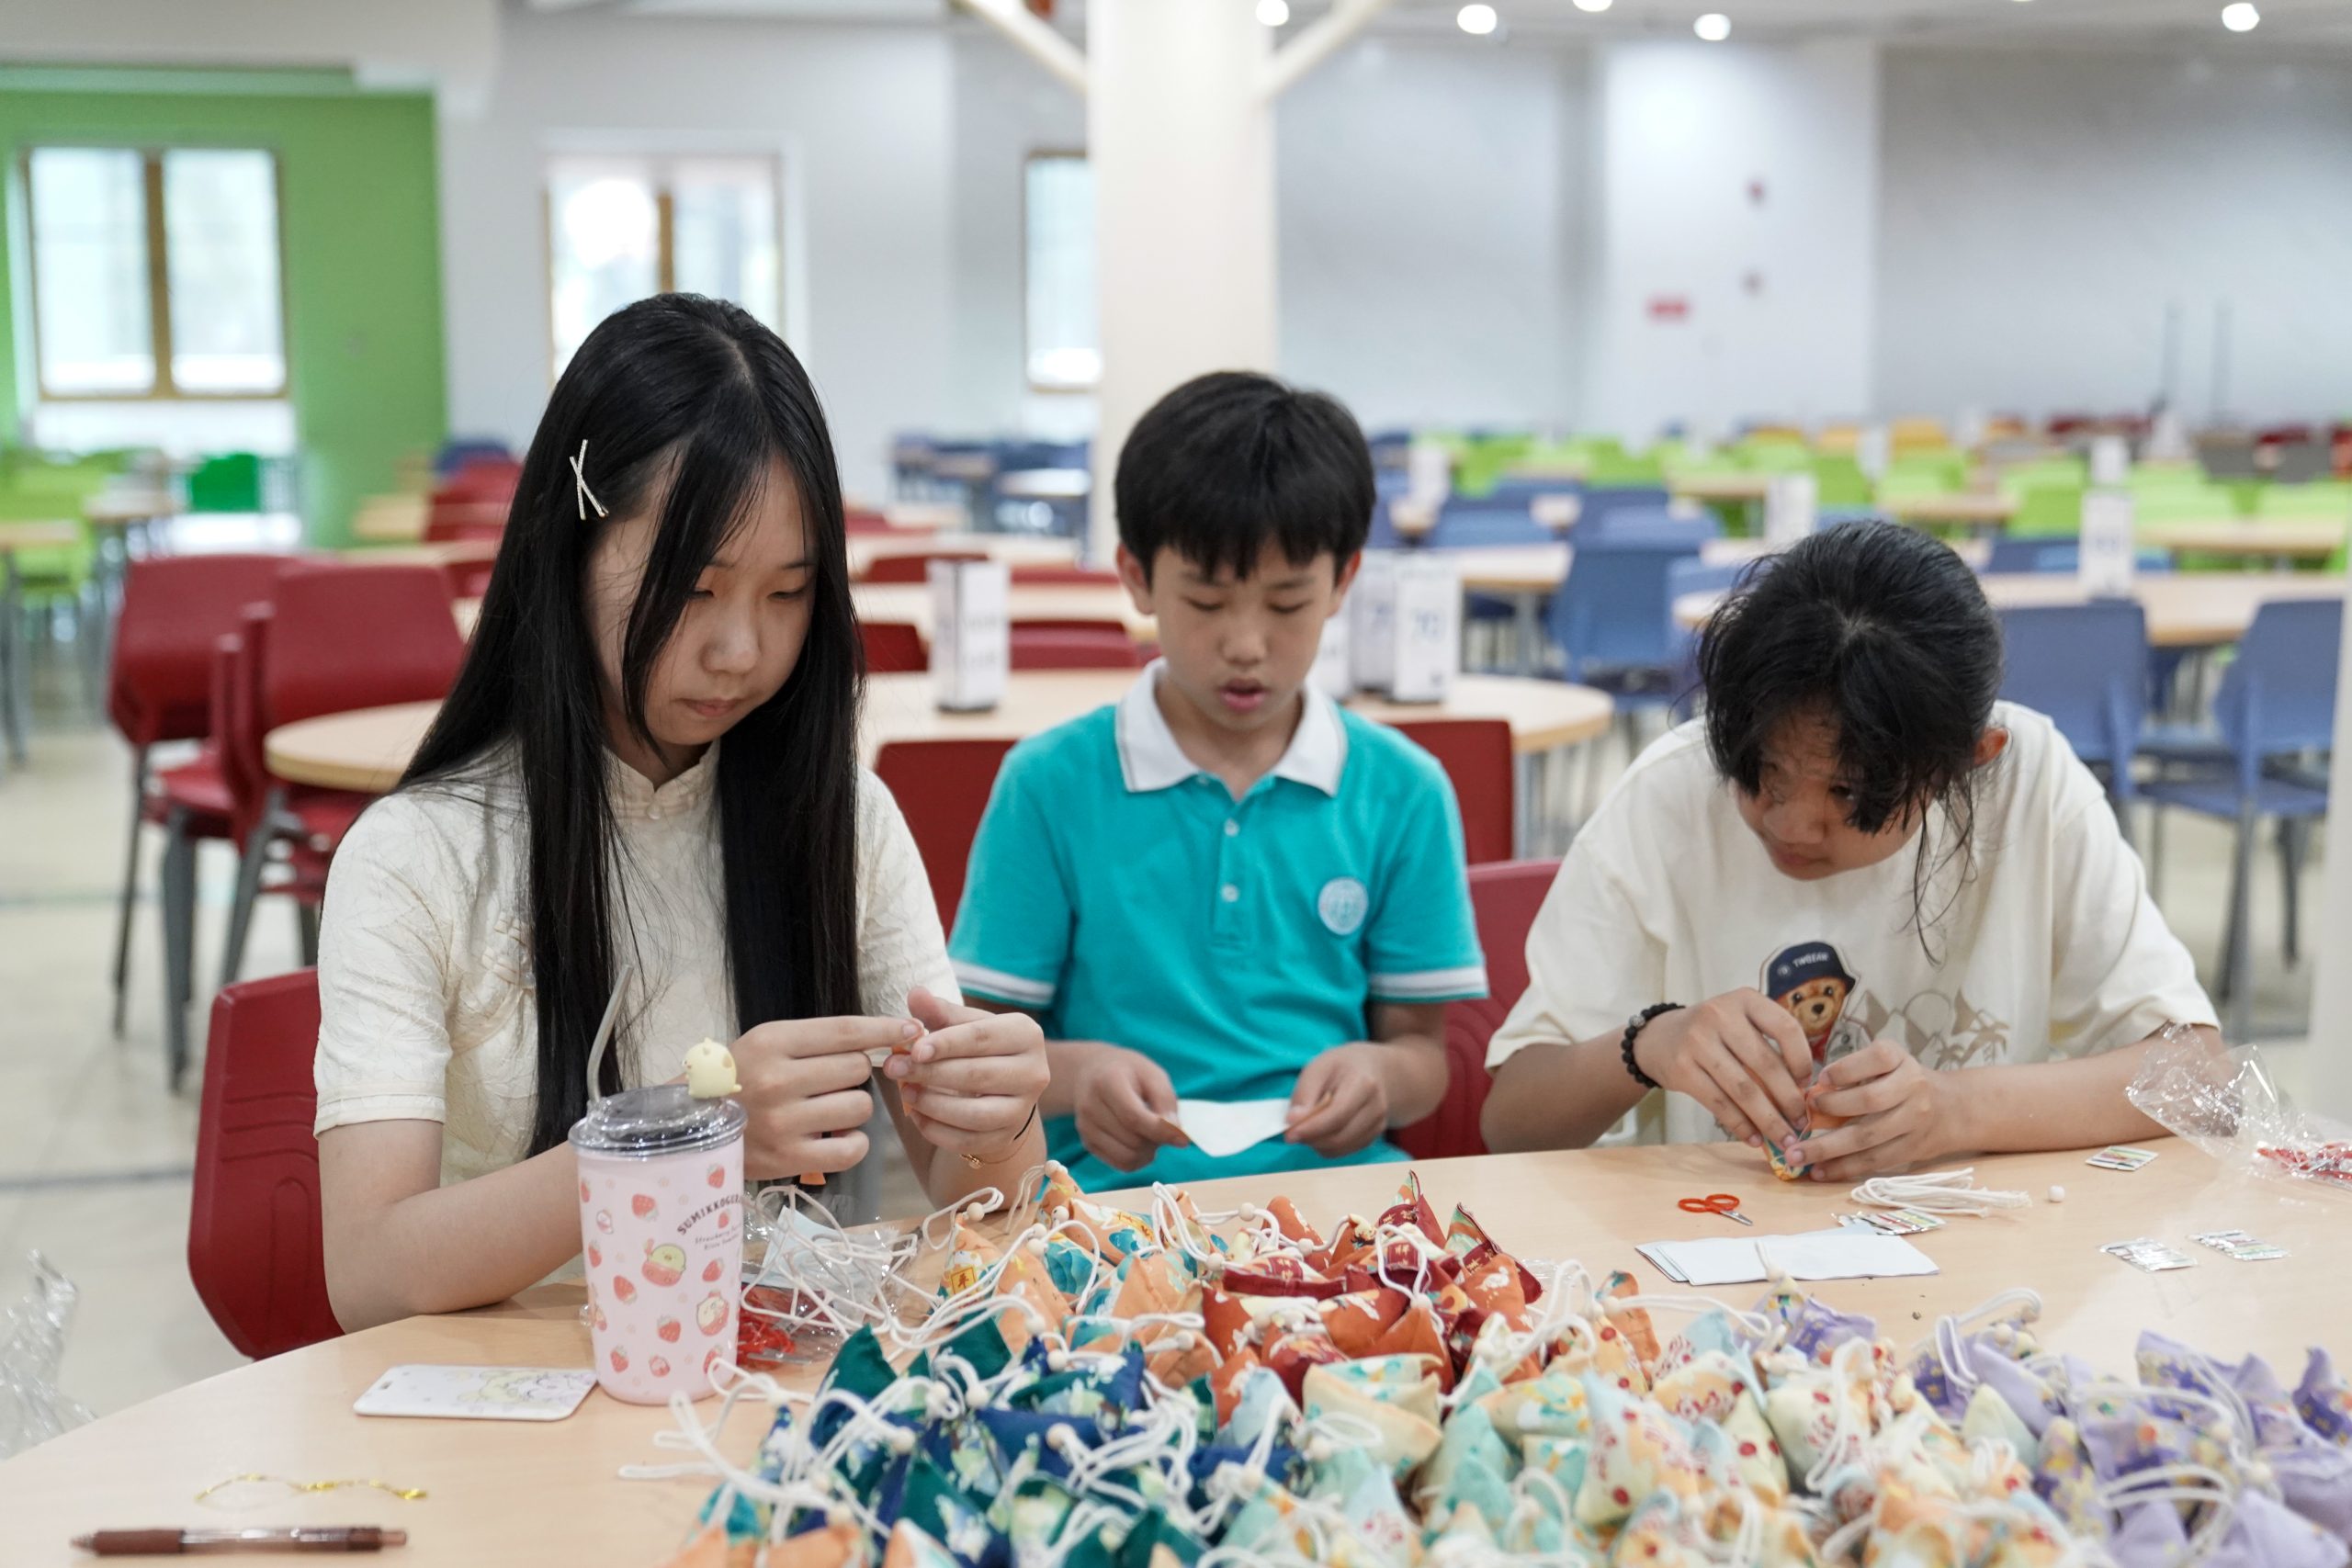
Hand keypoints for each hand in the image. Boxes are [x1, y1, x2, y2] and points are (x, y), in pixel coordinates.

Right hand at [730, 1015, 914, 1181]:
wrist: (691, 1126)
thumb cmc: (739, 1078)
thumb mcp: (768, 1044)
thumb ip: (817, 1040)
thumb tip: (884, 1037)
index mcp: (772, 1042)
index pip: (845, 1031)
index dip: (884, 1029)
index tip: (911, 1029)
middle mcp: (778, 1080)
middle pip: (857, 1068)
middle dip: (855, 1073)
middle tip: (832, 1082)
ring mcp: (784, 1122)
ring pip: (860, 1106)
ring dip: (854, 1107)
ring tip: (828, 1110)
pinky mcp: (788, 1158)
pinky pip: (852, 1148)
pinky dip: (854, 1143)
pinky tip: (839, 1138)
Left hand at [883, 988, 1049, 1160]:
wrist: (1001, 1090)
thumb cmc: (978, 1049)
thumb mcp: (963, 1025)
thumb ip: (939, 1011)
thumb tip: (916, 993)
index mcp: (1025, 1034)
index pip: (982, 1037)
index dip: (946, 1043)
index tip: (913, 1049)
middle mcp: (1034, 1072)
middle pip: (977, 1075)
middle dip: (930, 1073)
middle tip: (893, 1068)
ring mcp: (1023, 1109)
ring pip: (974, 1114)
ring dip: (932, 1104)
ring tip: (904, 1091)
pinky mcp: (1006, 1136)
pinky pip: (967, 1140)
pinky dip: (936, 1130)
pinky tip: (916, 1114)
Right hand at [1061, 1042, 1183, 1172]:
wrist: (1092, 1072)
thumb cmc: (1128, 1072)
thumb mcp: (1152, 1074)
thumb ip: (1166, 1102)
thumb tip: (1177, 1136)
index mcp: (1106, 1082)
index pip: (1133, 1117)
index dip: (1160, 1131)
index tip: (1183, 1138)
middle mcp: (1090, 1107)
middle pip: (1133, 1140)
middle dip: (1156, 1139)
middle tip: (1163, 1126)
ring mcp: (1086, 1128)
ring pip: (1128, 1157)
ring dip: (1148, 1151)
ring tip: (1151, 1134)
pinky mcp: (1088, 1144)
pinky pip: (1121, 1165)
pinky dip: (1138, 1159)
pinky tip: (1141, 1142)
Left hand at [1283, 1044, 1389, 1157]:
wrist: (1371, 1070)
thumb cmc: (1341, 1067)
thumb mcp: (1318, 1068)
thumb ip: (1304, 1095)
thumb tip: (1292, 1122)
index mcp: (1364, 1084)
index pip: (1337, 1115)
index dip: (1311, 1128)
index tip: (1289, 1132)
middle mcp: (1376, 1107)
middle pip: (1339, 1137)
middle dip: (1310, 1138)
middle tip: (1291, 1132)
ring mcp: (1378, 1124)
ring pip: (1340, 1148)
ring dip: (1317, 1144)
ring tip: (1306, 1128)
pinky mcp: (1374, 1136)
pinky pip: (1344, 1151)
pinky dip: (1327, 1146)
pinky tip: (1320, 1131)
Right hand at [1632, 990, 1813, 1146]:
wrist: (1659, 1038)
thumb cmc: (1713, 1034)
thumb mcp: (1739, 1021)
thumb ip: (1768, 1044)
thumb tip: (1802, 1092)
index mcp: (1744, 999)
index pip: (1785, 1027)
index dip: (1802, 1059)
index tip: (1806, 1084)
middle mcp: (1720, 1015)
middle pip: (1765, 1064)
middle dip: (1789, 1099)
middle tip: (1801, 1123)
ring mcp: (1698, 1042)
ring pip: (1743, 1089)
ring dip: (1768, 1120)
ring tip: (1784, 1138)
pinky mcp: (1682, 1069)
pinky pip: (1719, 1103)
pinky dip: (1740, 1125)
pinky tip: (1754, 1138)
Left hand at [1781, 1040, 1949, 1179]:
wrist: (1952, 1108)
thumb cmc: (1900, 1080)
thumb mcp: (1884, 1063)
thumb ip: (1853, 1072)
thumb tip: (1809, 1095)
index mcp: (1899, 1059)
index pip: (1877, 1059)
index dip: (1847, 1069)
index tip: (1820, 1080)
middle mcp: (1912, 1087)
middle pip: (1870, 1101)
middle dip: (1831, 1111)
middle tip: (1800, 1122)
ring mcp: (1914, 1120)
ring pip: (1869, 1137)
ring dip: (1829, 1149)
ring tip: (1798, 1155)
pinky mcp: (1913, 1149)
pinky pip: (1875, 1161)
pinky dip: (1844, 1168)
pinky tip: (1820, 1172)